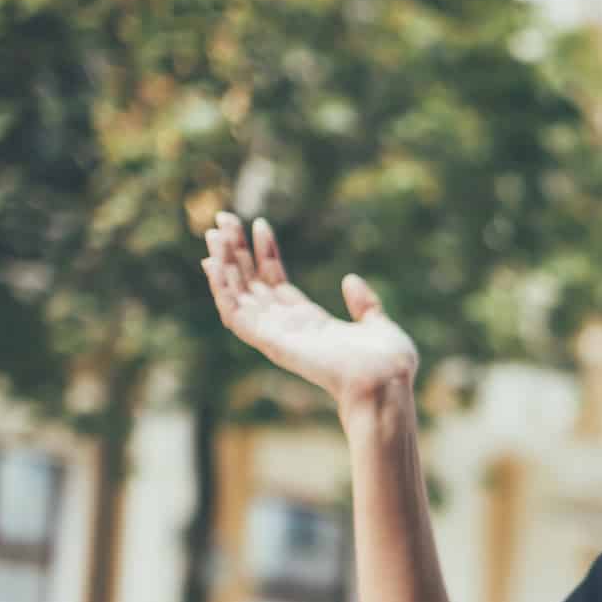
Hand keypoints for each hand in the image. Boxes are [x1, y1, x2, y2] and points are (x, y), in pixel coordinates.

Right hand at [200, 211, 418, 416]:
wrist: (387, 382)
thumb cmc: (387, 363)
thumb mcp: (377, 324)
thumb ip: (364, 304)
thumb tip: (350, 279)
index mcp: (310, 323)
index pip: (277, 282)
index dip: (265, 254)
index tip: (259, 224)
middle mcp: (288, 328)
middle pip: (252, 284)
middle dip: (236, 253)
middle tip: (223, 218)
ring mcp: (277, 336)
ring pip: (238, 296)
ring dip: (223, 265)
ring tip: (215, 232)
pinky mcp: (271, 342)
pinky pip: (236, 314)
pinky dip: (222, 290)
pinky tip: (213, 263)